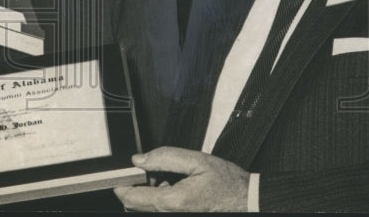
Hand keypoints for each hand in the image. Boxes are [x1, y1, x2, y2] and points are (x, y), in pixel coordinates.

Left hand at [114, 146, 248, 211]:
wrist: (248, 201)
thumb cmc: (227, 183)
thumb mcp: (197, 160)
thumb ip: (165, 157)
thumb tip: (139, 159)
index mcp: (173, 201)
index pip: (132, 198)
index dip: (121, 184)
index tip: (120, 173)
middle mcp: (172, 214)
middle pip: (137, 205)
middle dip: (138, 186)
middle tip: (151, 170)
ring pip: (149, 207)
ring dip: (150, 192)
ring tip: (169, 178)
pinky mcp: (181, 216)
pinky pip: (161, 209)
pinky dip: (161, 197)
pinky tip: (175, 187)